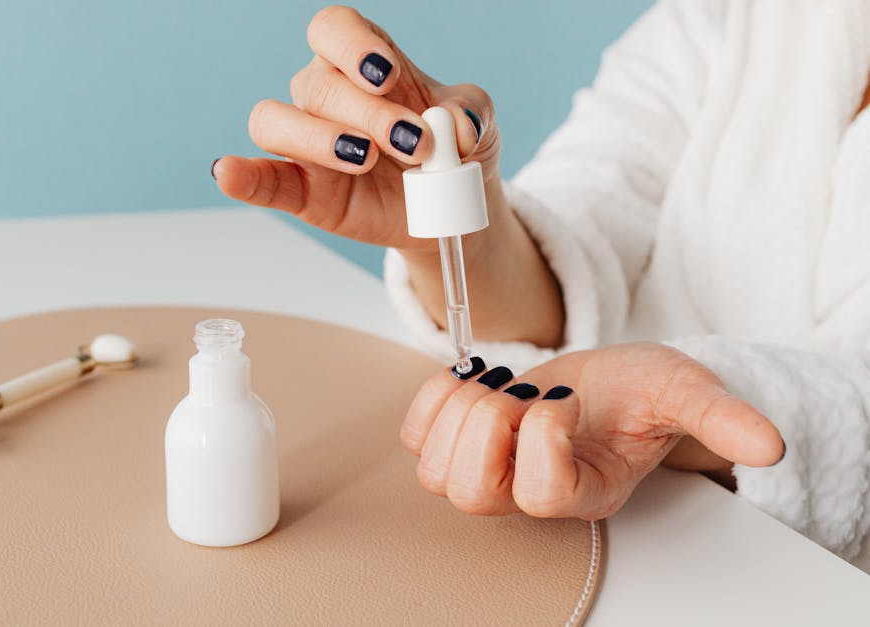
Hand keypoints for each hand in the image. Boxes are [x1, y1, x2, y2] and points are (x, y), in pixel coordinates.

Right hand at [213, 5, 503, 255]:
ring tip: (365, 159)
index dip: (353, 46)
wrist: (444, 209)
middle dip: (368, 113)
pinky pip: (260, 178)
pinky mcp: (299, 189)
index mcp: (363, 66)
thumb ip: (470, 114)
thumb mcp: (477, 126)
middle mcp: (325, 96)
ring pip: (275, 120)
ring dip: (317, 137)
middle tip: (413, 143)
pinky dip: (241, 176)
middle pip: (318, 84)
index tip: (384, 74)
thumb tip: (454, 126)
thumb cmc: (449, 151)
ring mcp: (305, 143)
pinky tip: (228, 173)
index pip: (334, 30)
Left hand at [401, 343, 784, 518]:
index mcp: (582, 489)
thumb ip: (720, 417)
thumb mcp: (684, 392)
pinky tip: (469, 379)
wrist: (606, 381)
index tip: (566, 396)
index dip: (543, 439)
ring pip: (434, 473)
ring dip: (458, 411)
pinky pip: (416, 438)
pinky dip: (433, 400)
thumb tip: (767, 442)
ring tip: (499, 384)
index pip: (541, 495)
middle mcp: (528, 490)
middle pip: (470, 494)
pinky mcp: (459, 440)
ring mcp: (490, 467)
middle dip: (487, 426)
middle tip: (519, 393)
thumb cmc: (639, 393)